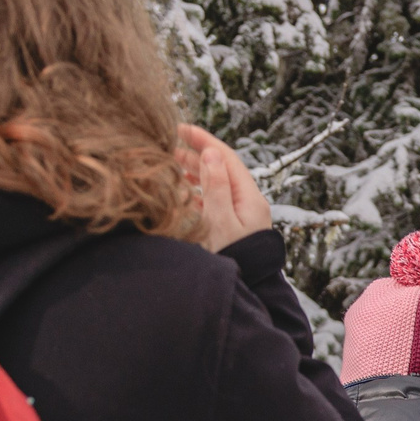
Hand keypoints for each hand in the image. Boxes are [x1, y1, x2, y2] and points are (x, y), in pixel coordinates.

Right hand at [177, 125, 271, 251]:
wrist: (250, 291)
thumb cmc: (233, 258)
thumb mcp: (220, 221)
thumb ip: (216, 186)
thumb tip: (211, 153)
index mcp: (249, 198)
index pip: (226, 157)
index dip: (203, 140)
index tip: (181, 128)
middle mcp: (248, 203)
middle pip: (222, 168)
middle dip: (196, 154)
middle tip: (169, 146)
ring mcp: (242, 215)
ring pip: (217, 184)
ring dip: (196, 172)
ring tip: (173, 164)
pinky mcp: (234, 227)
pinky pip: (215, 200)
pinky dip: (198, 191)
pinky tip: (184, 191)